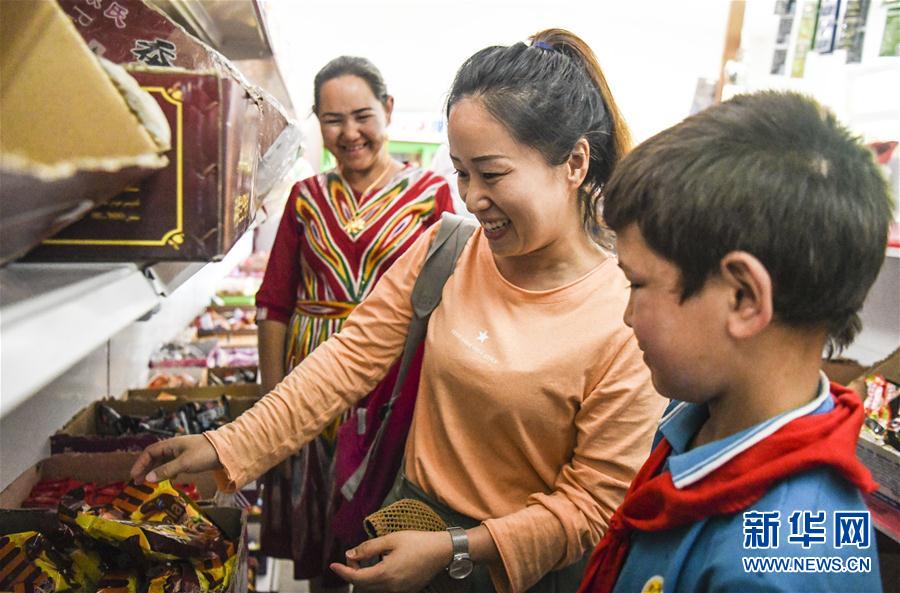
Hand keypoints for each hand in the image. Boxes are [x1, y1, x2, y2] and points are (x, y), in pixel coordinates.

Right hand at [129, 434, 220, 482]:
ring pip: (163, 462)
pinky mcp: (189, 459)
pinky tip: (168, 479)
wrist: (226, 451)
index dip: (140, 464)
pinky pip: (173, 465)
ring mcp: (182, 453)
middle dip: (145, 469)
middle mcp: (174, 447)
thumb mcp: (183, 463)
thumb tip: (147, 479)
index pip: (149, 452)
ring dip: (155, 471)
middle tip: (138, 482)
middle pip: (155, 457)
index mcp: (170, 444)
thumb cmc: (204, 454)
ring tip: (149, 483)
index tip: (134, 476)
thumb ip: (165, 471)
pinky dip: (167, 472)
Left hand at [330, 530, 452, 591]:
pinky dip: (376, 580)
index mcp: (385, 574)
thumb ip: (368, 548)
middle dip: (352, 573)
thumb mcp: (391, 539)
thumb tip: (350, 554)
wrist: (442, 551)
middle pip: (363, 585)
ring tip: (362, 561)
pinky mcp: (407, 590)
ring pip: (373, 588)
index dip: (343, 571)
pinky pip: (385, 588)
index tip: (332, 565)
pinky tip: (378, 567)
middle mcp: (391, 587)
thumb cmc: (418, 542)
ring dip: (364, 577)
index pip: (356, 577)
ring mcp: (399, 591)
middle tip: (350, 557)